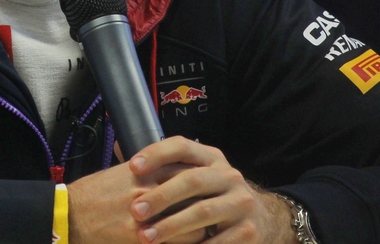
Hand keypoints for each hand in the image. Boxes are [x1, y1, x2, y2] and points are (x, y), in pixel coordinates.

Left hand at [66, 137, 294, 243]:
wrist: (260, 219)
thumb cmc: (212, 197)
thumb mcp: (197, 175)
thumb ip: (166, 168)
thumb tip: (119, 152)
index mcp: (212, 157)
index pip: (182, 146)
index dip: (156, 153)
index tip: (132, 167)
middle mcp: (230, 176)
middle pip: (192, 181)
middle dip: (161, 196)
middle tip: (135, 211)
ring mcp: (241, 203)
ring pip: (203, 212)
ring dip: (172, 226)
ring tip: (147, 237)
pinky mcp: (248, 231)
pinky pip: (217, 241)